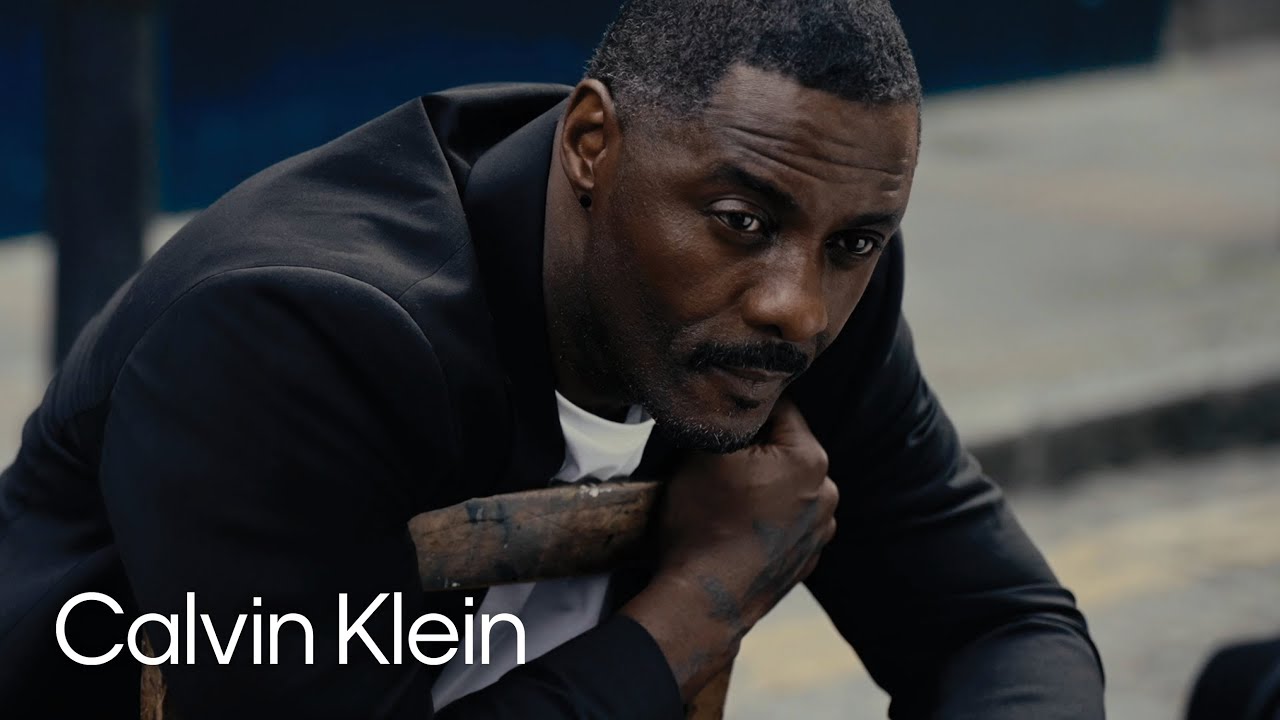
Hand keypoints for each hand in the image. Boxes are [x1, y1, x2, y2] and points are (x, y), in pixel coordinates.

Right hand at [621, 398, 837, 697]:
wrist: (702, 600)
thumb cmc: (702, 524)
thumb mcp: (706, 451)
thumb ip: (729, 415)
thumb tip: (734, 397)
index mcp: (810, 459)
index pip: (779, 409)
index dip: (742, 413)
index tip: (718, 425)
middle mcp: (827, 494)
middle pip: (783, 448)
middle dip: (754, 451)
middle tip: (716, 466)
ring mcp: (819, 532)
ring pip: (785, 485)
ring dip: (760, 484)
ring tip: (723, 501)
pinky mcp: (804, 560)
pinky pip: (784, 520)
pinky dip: (763, 517)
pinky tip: (734, 527)